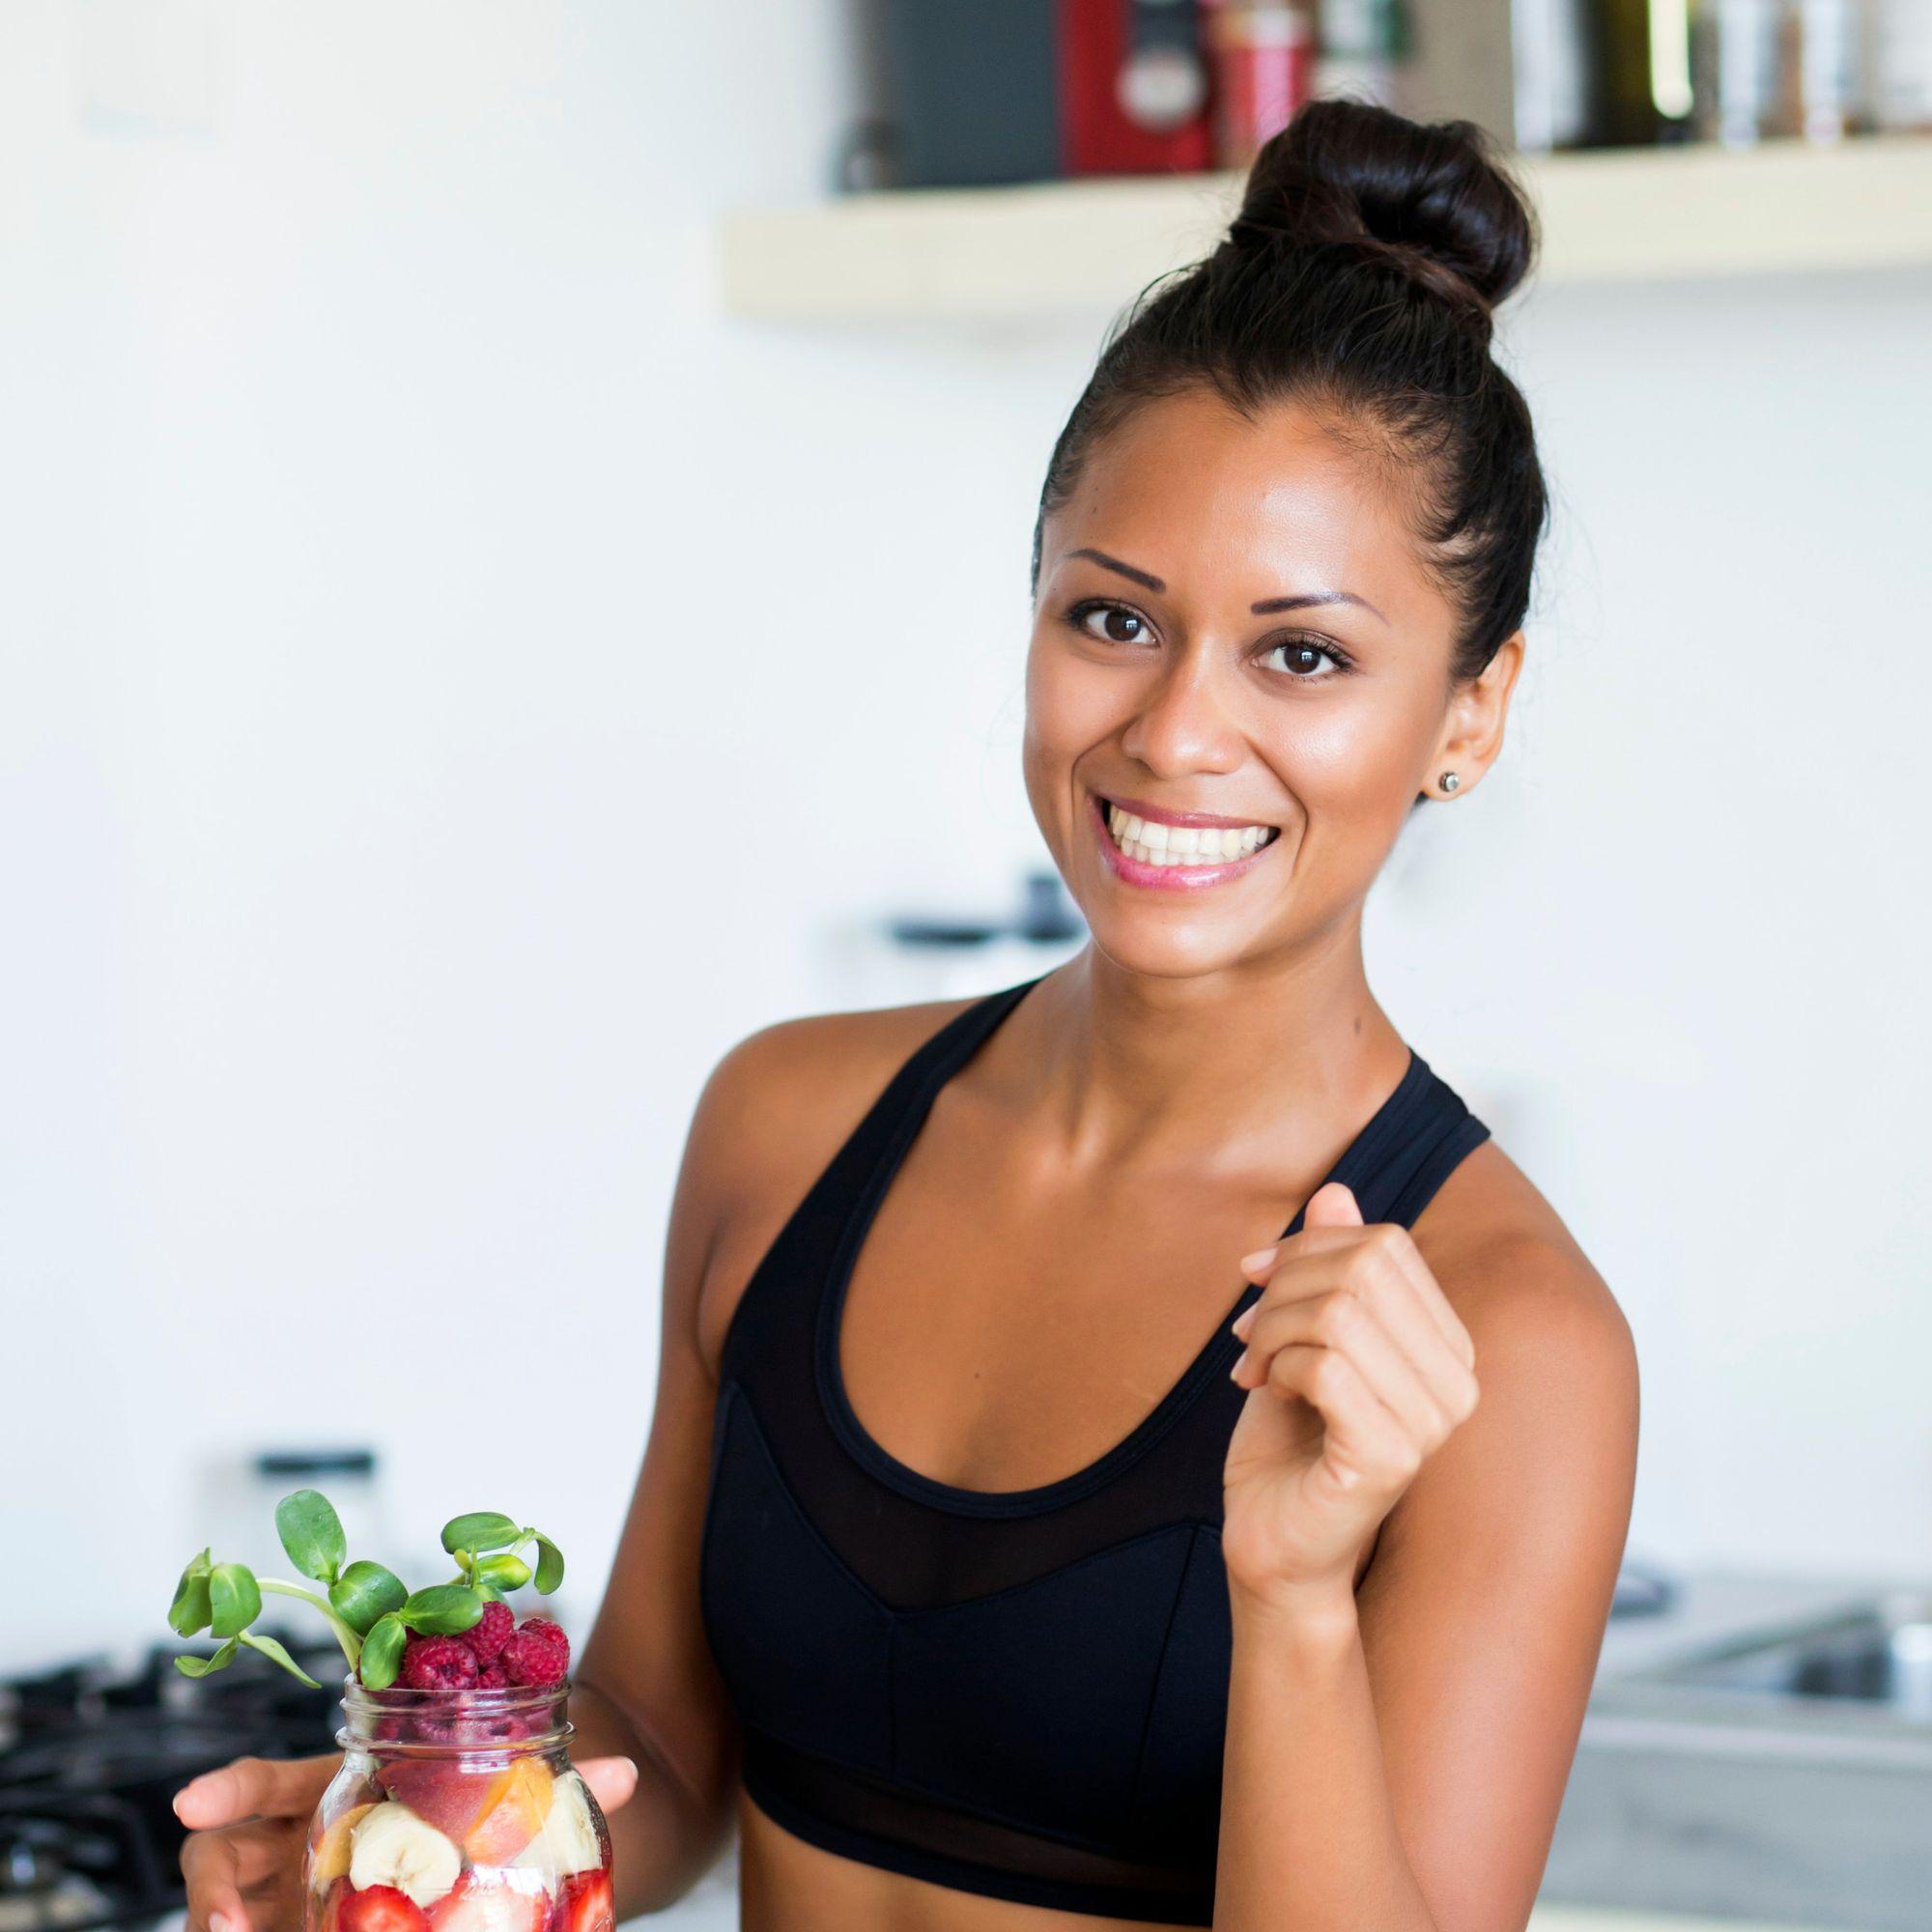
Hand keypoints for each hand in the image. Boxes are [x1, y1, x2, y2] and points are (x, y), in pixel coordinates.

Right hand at [173, 1753, 642, 1931]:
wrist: (449, 1872)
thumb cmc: (450, 1823)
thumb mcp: (482, 1807)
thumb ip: (549, 1790)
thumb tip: (626, 1773)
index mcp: (329, 1791)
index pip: (264, 1782)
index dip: (225, 1789)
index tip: (190, 1802)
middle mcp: (288, 1843)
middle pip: (220, 1851)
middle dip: (210, 1884)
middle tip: (226, 1924)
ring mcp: (274, 1896)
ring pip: (217, 1904)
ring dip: (218, 1922)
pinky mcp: (276, 1927)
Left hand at [1221, 1180, 1479, 1611]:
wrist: (1272, 1543)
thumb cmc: (1289, 1444)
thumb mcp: (1300, 1336)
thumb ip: (1326, 1268)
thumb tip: (1335, 1190)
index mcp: (1447, 1346)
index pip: (1386, 1245)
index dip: (1310, 1246)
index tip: (1256, 1277)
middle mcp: (1457, 1383)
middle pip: (1362, 1268)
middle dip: (1285, 1284)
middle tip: (1246, 1328)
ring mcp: (1431, 1423)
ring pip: (1338, 1312)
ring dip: (1272, 1327)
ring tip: (1250, 1362)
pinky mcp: (1390, 1456)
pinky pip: (1324, 1366)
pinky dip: (1276, 1365)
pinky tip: (1260, 1390)